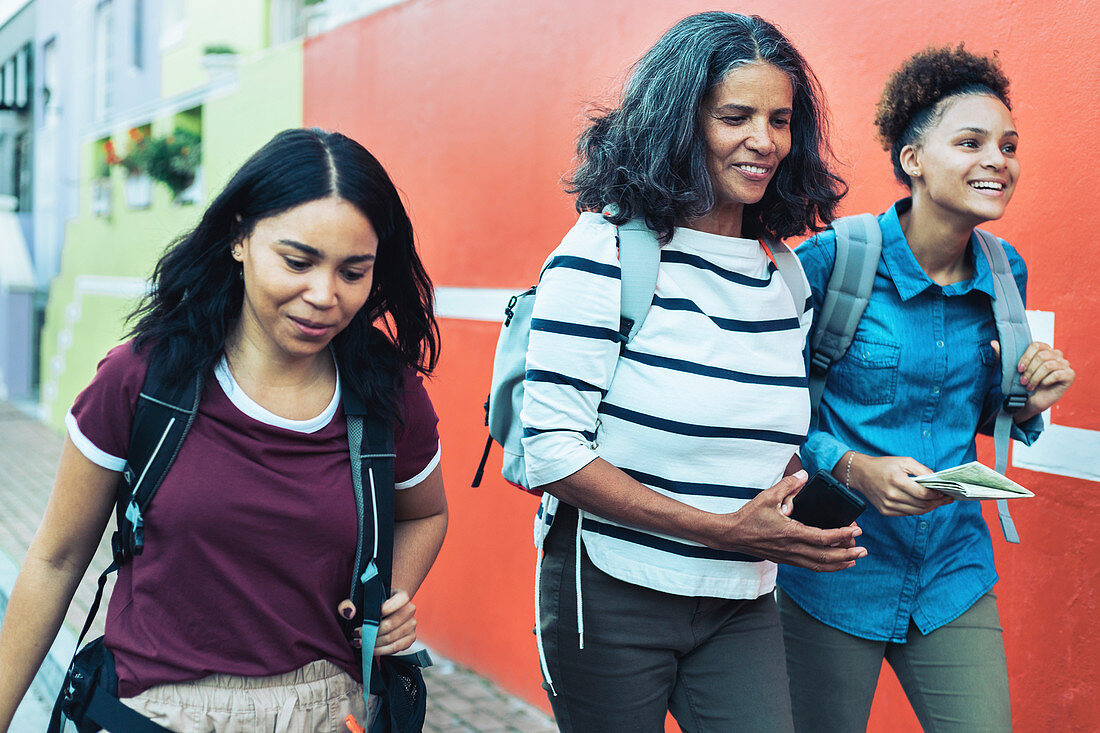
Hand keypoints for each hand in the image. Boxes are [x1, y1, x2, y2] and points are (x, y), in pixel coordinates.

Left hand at [337, 591, 417, 655]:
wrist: (386, 612)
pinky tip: (369, 649)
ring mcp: (412, 625)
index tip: (369, 616)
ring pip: (391, 638)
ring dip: (373, 643)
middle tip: (356, 634)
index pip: (400, 599)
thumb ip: (349, 604)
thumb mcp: (360, 600)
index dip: (386, 608)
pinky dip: (380, 651)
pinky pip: (395, 648)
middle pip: (390, 624)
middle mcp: (410, 610)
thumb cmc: (373, 605)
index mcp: (401, 596)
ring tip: (359, 643)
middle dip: (370, 632)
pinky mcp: (410, 639)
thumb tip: (349, 613)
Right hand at [717, 471, 866, 572]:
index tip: (856, 530)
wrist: (732, 535)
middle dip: (847, 554)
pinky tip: (833, 562)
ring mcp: (789, 557)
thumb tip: (805, 476)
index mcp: (790, 532)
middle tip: (863, 550)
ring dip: (839, 564)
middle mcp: (792, 549)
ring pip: (819, 566)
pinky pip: (810, 566)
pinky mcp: (785, 560)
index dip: (842, 535)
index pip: (822, 538)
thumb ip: (788, 485)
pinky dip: (825, 566)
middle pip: (826, 557)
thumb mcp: (768, 496)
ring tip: (854, 560)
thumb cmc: (749, 516)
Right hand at [846, 453, 948, 515]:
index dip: (936, 495)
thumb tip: (937, 480)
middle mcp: (891, 495)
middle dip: (937, 502)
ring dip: (930, 508)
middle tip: (947, 499)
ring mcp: (887, 505)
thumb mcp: (904, 461)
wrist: (861, 473)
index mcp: (896, 480)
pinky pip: (907, 513)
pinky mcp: (885, 511)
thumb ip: (922, 470)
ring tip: (938, 502)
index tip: (944, 492)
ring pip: (916, 512)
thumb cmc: (884, 465)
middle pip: (921, 504)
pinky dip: (918, 510)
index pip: (922, 494)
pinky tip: (924, 504)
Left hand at [992, 340, 1074, 418]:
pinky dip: (1046, 381)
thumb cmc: (1022, 383)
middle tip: (1023, 381)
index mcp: (1044, 349)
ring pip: (1049, 365)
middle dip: (1030, 370)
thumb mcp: (1010, 369)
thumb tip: (993, 343)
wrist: (1029, 401)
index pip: (1036, 345)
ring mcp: (1064, 364)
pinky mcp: (1070, 375)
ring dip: (1036, 377)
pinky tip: (1041, 386)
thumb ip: (1002, 355)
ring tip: (1029, 386)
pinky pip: (1057, 374)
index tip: (1019, 369)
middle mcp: (1056, 354)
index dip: (1026, 357)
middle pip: (1042, 356)